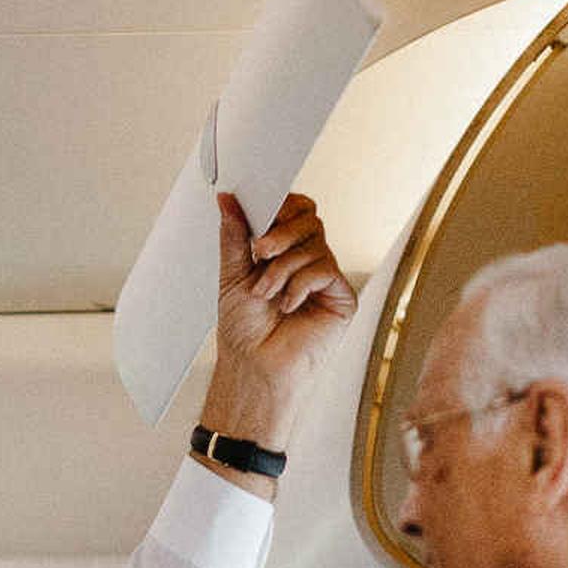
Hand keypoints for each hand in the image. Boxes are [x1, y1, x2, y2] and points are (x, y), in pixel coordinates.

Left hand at [198, 190, 358, 462]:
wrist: (254, 368)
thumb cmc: (243, 331)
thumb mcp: (232, 276)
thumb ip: (235, 236)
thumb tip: (226, 199)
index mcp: (283, 251)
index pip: (295, 211)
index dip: (283, 206)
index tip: (262, 213)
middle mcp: (307, 260)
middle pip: (309, 219)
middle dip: (281, 232)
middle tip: (259, 252)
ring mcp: (325, 278)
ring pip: (314, 245)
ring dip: (282, 268)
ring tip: (264, 294)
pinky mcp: (341, 297)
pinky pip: (325, 270)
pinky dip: (300, 285)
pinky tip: (287, 306)